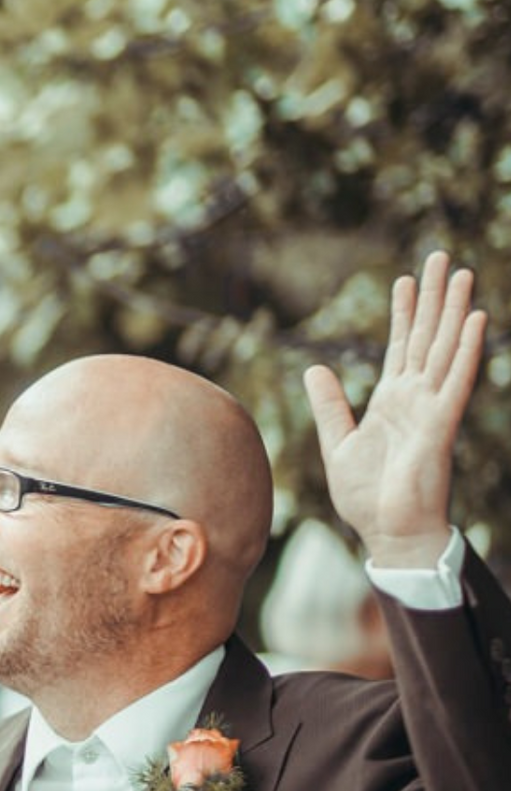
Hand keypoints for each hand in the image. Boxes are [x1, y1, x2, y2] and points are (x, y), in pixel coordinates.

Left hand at [304, 252, 485, 568]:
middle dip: (431, 298)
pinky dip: (465, 351)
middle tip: (439, 257)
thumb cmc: (367, 497)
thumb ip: (330, 406)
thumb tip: (314, 369)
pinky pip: (456, 381)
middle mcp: (414, 398)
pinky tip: (475, 321)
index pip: (399, 347)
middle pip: (426, 337)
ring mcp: (430, 409)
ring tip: (461, 274)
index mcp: (389, 402)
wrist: (388, 533)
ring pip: (444, 349)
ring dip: (454, 311)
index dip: (403, 313)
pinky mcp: (440, 425)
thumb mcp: (337, 444)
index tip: (404, 279)